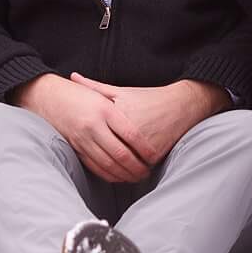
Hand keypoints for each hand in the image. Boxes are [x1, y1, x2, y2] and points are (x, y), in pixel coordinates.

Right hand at [16, 74, 150, 183]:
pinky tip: (118, 176)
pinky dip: (108, 174)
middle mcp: (93, 126)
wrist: (47, 97)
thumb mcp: (102, 94)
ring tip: (136, 177)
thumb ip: (120, 106)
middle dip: (136, 167)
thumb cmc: (79, 95)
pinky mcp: (74, 148)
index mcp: (104, 110)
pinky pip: (94, 166)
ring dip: (124, 174)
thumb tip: (142, 123)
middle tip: (147, 172)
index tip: (154, 157)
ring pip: (107, 163)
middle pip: (120, 153)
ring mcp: (82, 139)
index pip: (130, 134)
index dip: (145, 148)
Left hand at [69, 74, 221, 163]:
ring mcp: (140, 144)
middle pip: (108, 155)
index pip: (96, 137)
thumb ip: (94, 86)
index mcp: (115, 115)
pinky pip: (137, 168)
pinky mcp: (153, 153)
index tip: (83, 148)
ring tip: (114, 175)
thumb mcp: (119, 90)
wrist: (179, 105)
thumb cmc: (147, 97)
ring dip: (119, 173)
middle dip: (102, 164)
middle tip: (96, 166)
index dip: (88, 145)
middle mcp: (126, 130)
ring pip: (122, 166)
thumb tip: (73, 77)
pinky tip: (130, 176)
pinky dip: (134, 173)